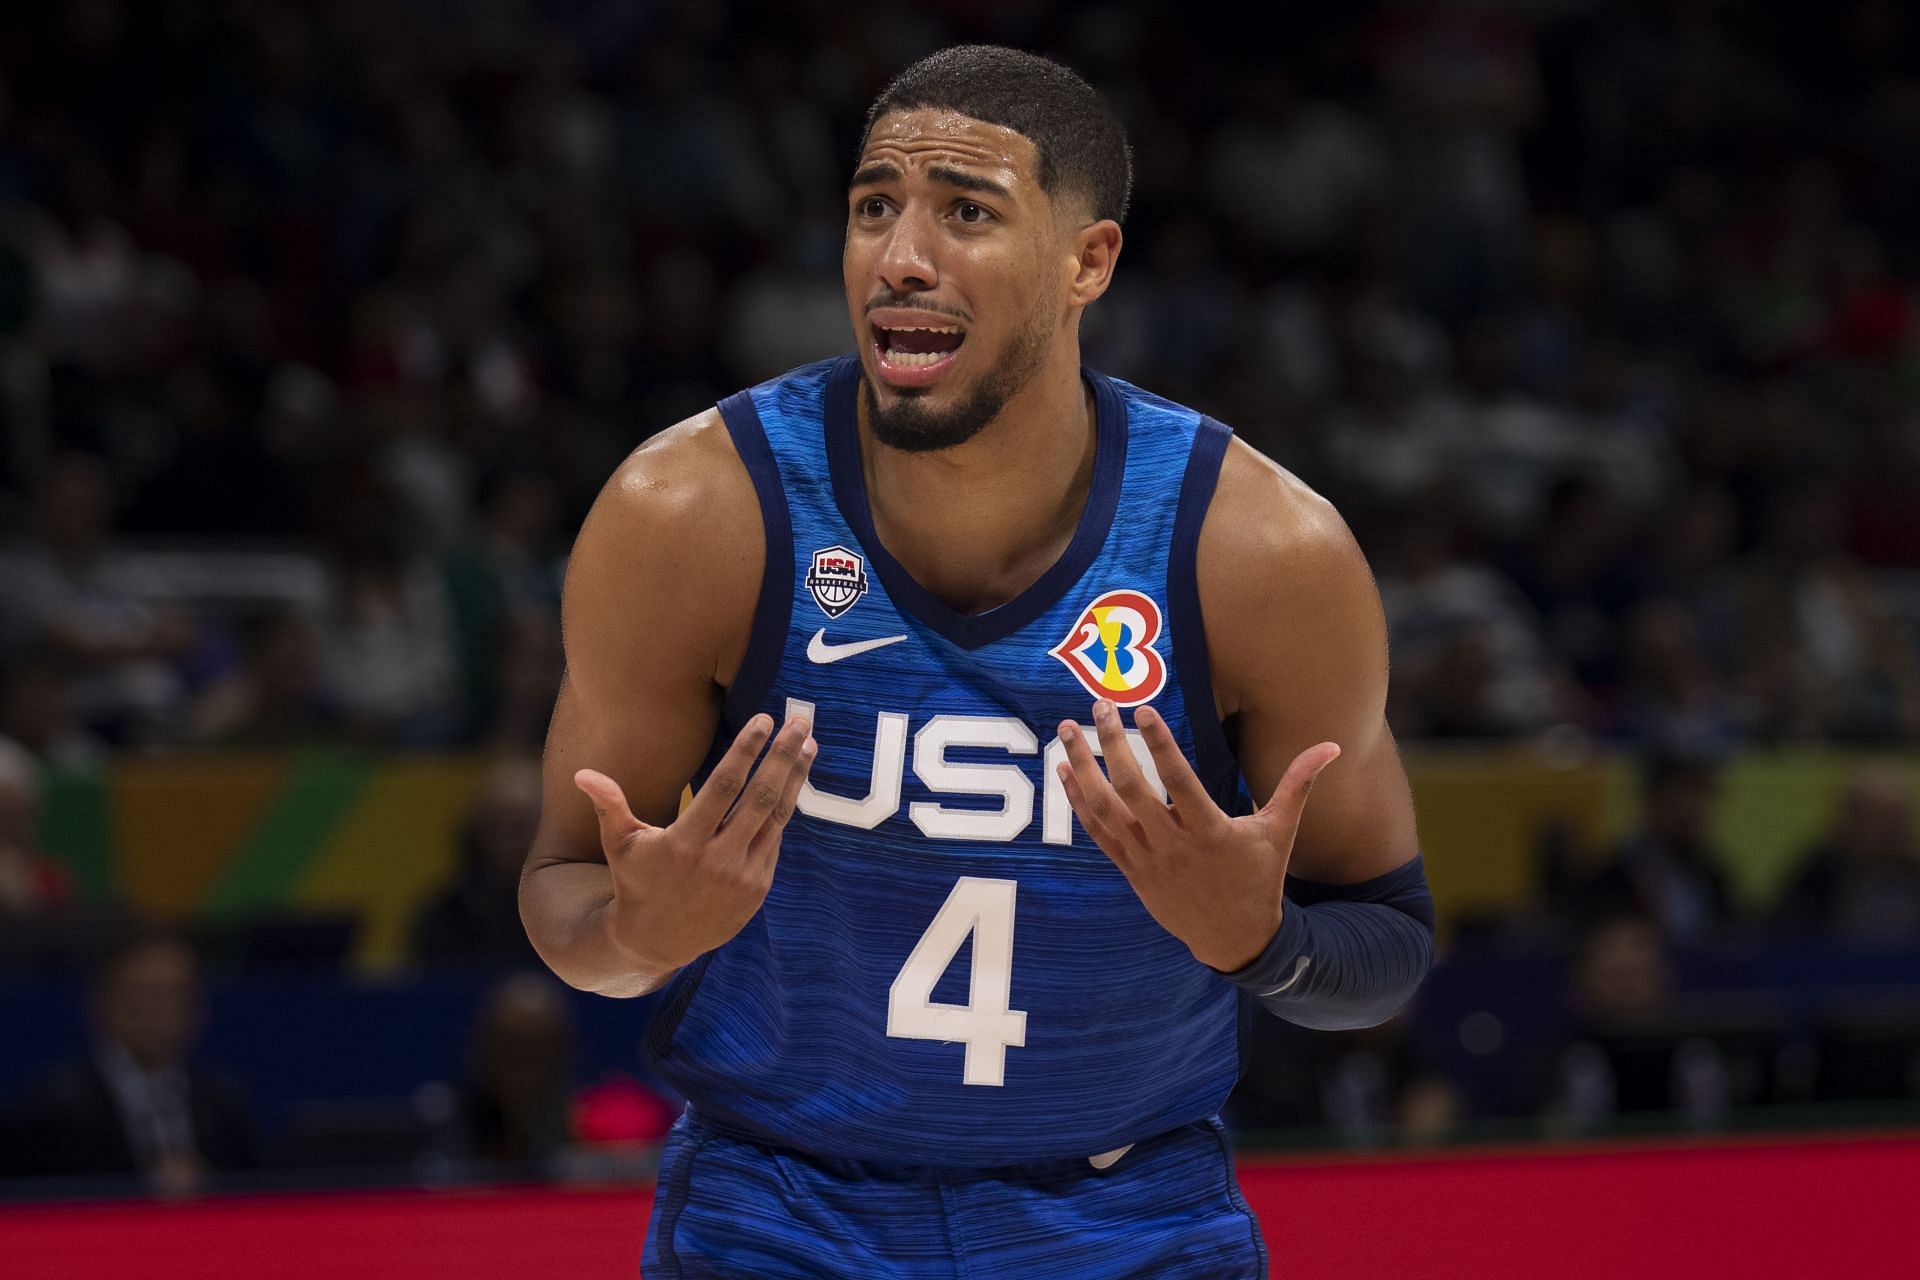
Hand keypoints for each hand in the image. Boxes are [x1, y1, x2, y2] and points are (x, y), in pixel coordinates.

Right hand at [573, 712, 815, 974]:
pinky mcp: (758, 888)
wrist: (657, 942)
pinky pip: (775, 839)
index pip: (725, 787)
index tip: (764, 720)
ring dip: (795, 778)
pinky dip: (784, 808)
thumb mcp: (619, 845)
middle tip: (801, 722)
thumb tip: (582, 773)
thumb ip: (609, 805)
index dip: (746, 750)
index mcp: (686, 842)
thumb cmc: (635, 883)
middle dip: (784, 756)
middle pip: (761, 797)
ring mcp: (743, 875)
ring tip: (809, 744)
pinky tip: (792, 781)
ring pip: (777, 816)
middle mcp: (720, 859)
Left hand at [1055, 699, 1338, 971]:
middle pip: (1132, 790)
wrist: (1233, 939)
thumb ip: (1298, 784)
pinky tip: (1066, 771)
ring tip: (1066, 731)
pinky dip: (1079, 800)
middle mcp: (1173, 845)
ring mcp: (1146, 859)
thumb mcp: (1280, 832)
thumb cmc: (1258, 878)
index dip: (1160, 745)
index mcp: (1210, 832)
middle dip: (1112, 744)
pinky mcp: (1130, 870)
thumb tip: (1330, 746)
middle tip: (1100, 706)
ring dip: (1082, 768)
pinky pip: (1097, 832)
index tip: (1144, 710)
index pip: (1179, 782)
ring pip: (1105, 809)